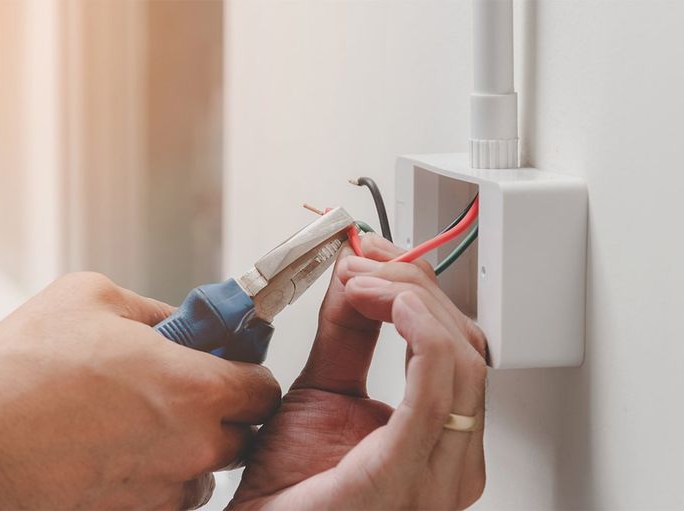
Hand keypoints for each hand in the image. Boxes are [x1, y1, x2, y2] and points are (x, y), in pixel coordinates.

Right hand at [0, 272, 279, 509]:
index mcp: (196, 387)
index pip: (264, 388)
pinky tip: (119, 450)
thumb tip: (180, 321)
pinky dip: (158, 474)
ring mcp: (165, 489)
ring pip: (206, 468)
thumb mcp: (94, 298)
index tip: (232, 363)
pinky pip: (169, 494)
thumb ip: (156, 309)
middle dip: (224, 409)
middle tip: (185, 388)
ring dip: (190, 446)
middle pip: (244, 432)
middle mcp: (193, 446)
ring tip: (141, 422)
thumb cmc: (22, 371)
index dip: (249, 371)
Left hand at [229, 235, 487, 509]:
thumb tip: (355, 274)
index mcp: (439, 436)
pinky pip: (437, 392)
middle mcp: (452, 456)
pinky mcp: (406, 474)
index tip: (373, 259)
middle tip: (363, 264)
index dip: (419, 290)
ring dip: (411, 300)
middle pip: (464, 343)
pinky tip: (391, 304)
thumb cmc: (292, 491)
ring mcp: (439, 471)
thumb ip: (345, 334)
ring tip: (363, 282)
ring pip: (459, 357)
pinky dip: (422, 334)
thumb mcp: (322, 391)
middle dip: (414, 286)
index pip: (457, 344)